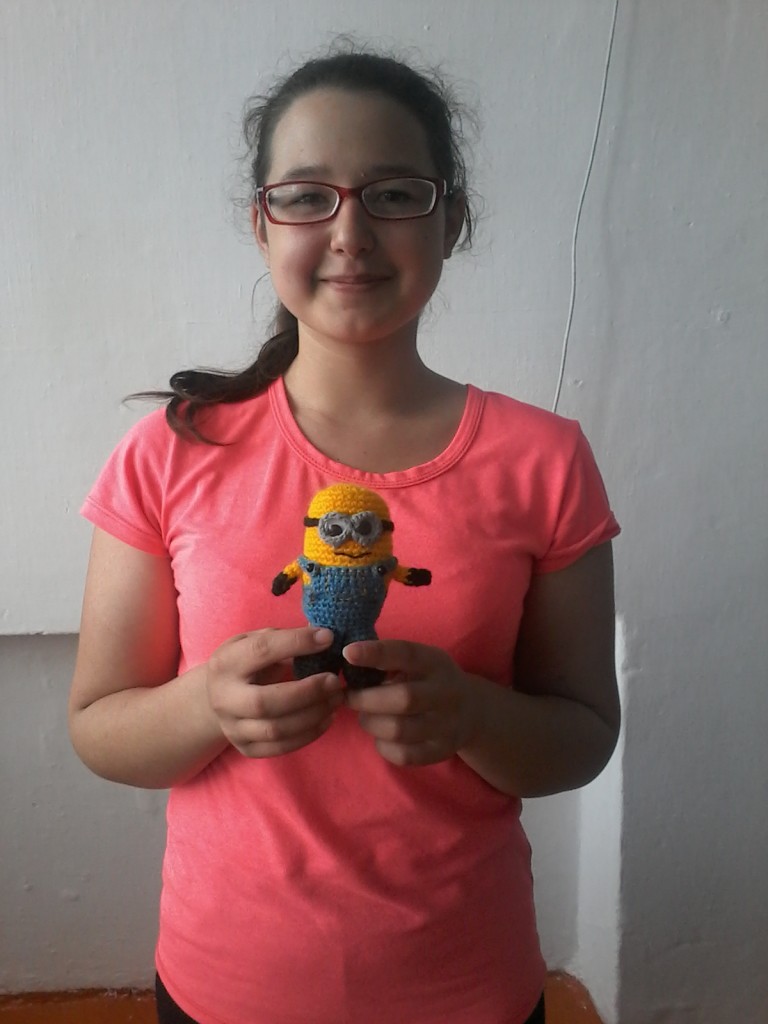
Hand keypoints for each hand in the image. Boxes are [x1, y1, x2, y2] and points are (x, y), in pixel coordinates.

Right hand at [206, 627, 344, 757]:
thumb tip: (324, 636)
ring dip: (313, 715)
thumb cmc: (247, 662)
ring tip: (336, 699)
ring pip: (275, 730)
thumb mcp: (256, 641)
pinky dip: (309, 734)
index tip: (327, 638)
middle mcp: (222, 699)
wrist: (218, 695)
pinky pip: (281, 748)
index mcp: (225, 663)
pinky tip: (327, 718)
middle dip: (306, 692)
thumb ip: (284, 638)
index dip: (297, 642)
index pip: (261, 650)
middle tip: (334, 680)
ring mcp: (232, 728)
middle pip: (264, 702)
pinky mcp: (245, 748)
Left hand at [343, 640, 480, 765]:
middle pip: (403, 699)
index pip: (406, 654)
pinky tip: (381, 735)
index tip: (349, 653)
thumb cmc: (429, 680)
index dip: (376, 653)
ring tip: (366, 716)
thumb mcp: (419, 662)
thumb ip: (389, 660)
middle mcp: (445, 693)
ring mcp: (446, 724)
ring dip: (371, 723)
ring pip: (399, 730)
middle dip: (366, 699)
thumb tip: (348, 659)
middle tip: (348, 697)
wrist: (471, 711)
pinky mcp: (441, 750)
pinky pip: (403, 755)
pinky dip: (383, 746)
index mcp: (435, 663)